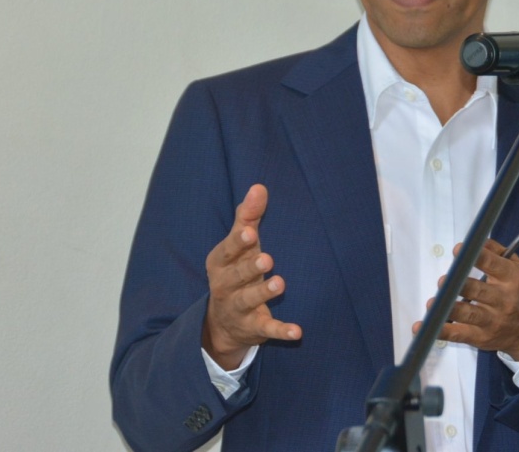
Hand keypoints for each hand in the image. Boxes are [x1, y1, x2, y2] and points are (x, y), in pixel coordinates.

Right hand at [202, 184, 301, 368]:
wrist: (223, 321)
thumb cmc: (237, 269)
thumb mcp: (240, 245)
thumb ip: (249, 217)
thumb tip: (259, 186)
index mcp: (221, 262)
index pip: (228, 250)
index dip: (238, 243)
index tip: (250, 233)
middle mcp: (225, 285)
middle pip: (236, 276)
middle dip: (250, 268)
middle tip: (267, 258)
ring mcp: (238, 308)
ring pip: (248, 301)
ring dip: (263, 293)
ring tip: (280, 283)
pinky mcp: (253, 327)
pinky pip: (267, 329)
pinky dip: (281, 331)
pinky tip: (297, 331)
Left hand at [413, 239, 518, 360]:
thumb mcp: (517, 268)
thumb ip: (497, 251)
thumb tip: (476, 241)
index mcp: (511, 278)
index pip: (493, 265)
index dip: (475, 257)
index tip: (459, 250)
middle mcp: (502, 300)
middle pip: (478, 290)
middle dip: (458, 285)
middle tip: (443, 281)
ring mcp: (491, 321)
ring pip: (468, 314)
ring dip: (449, 308)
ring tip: (433, 304)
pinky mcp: (481, 337)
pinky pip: (459, 335)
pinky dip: (442, 332)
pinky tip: (425, 328)